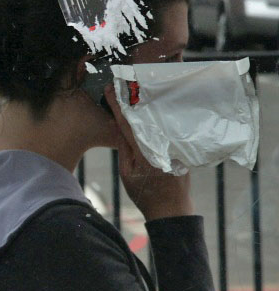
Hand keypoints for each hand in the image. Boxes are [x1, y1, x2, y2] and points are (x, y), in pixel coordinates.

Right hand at [103, 85, 192, 220]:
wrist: (172, 209)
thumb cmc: (145, 194)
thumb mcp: (126, 173)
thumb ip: (123, 148)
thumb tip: (118, 125)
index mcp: (145, 150)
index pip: (128, 122)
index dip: (118, 105)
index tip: (110, 89)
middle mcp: (161, 143)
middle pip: (145, 115)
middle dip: (133, 98)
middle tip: (123, 81)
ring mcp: (172, 144)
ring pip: (157, 120)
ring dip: (147, 104)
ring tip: (136, 89)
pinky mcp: (180, 147)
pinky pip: (166, 127)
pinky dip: (157, 116)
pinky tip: (151, 107)